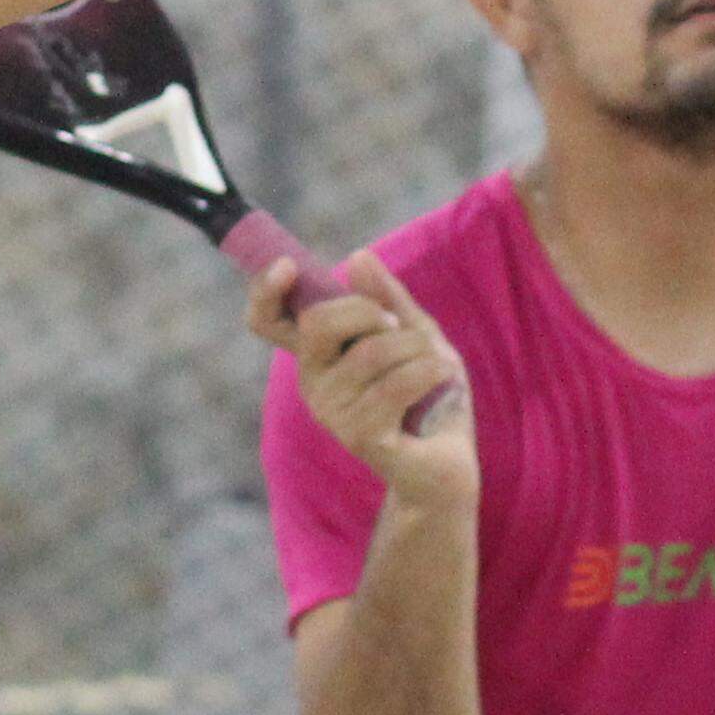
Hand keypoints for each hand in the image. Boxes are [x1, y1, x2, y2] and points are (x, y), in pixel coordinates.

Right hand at [250, 251, 473, 510]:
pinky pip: (394, 385)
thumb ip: (387, 298)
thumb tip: (357, 256)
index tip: (288, 265)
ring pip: (372, 351)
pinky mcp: (358, 436)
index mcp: (317, 354)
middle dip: (371, 310)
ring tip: (437, 361)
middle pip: (319, 322)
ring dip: (417, 347)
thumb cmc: (429, 392)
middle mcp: (312, 383)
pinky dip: (429, 371)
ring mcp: (331, 412)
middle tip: (401, 327)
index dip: (265, 290)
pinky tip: (443, 375)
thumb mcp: (414, 331)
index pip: (266, 320)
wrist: (449, 457)